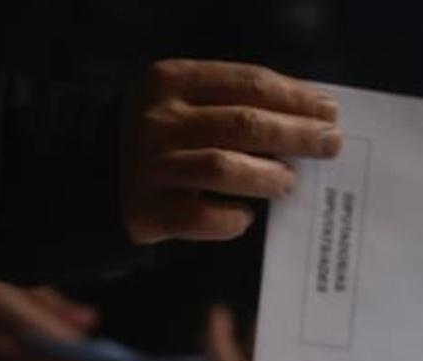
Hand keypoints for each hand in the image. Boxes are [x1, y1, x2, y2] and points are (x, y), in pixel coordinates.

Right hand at [123, 59, 341, 242]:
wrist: (92, 172)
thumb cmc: (162, 136)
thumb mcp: (186, 100)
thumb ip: (236, 102)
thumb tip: (309, 116)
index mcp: (172, 80)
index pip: (249, 83)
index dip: (296, 97)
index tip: (329, 110)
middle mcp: (159, 120)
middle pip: (244, 123)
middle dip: (296, 134)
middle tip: (330, 145)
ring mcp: (151, 166)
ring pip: (224, 168)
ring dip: (268, 176)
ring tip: (290, 183)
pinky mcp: (147, 210)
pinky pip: (201, 218)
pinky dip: (231, 219)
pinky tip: (246, 217)